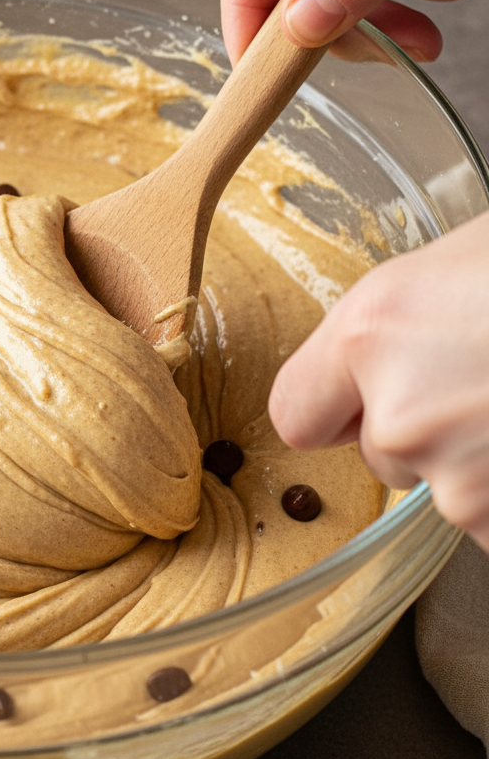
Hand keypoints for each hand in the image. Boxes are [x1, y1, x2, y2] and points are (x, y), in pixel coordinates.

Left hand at [269, 211, 488, 549]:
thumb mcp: (463, 265)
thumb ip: (401, 328)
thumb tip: (384, 362)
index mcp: (372, 332)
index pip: (296, 414)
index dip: (336, 410)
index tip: (358, 405)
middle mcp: (401, 414)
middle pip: (382, 455)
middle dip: (428, 431)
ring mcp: (464, 482)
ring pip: (452, 493)